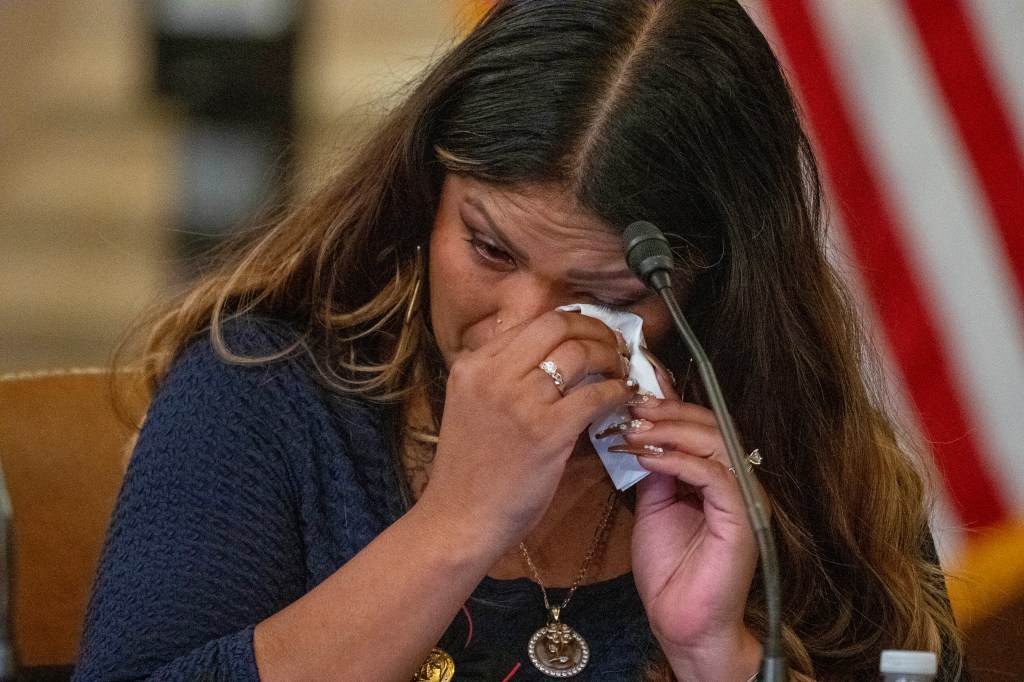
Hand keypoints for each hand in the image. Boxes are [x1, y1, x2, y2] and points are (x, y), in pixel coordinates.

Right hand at [420, 311, 633, 553]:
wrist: (458, 520)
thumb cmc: (469, 472)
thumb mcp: (470, 405)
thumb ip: (498, 376)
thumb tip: (544, 351)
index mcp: (472, 364)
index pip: (532, 322)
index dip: (570, 322)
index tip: (590, 333)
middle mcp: (492, 373)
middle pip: (557, 324)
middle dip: (595, 328)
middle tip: (615, 343)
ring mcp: (519, 400)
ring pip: (579, 352)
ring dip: (610, 356)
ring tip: (622, 368)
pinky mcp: (546, 431)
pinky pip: (595, 394)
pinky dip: (617, 390)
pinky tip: (625, 395)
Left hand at [626, 368, 762, 679]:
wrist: (681, 622)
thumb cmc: (670, 571)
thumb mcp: (653, 506)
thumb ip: (653, 471)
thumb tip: (639, 433)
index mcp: (718, 477)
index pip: (699, 427)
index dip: (669, 406)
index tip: (633, 394)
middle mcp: (736, 482)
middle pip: (710, 425)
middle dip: (667, 412)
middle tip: (631, 408)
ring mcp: (743, 498)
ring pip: (714, 442)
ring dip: (670, 431)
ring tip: (635, 430)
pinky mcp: (742, 517)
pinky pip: (714, 474)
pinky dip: (678, 460)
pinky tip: (648, 458)